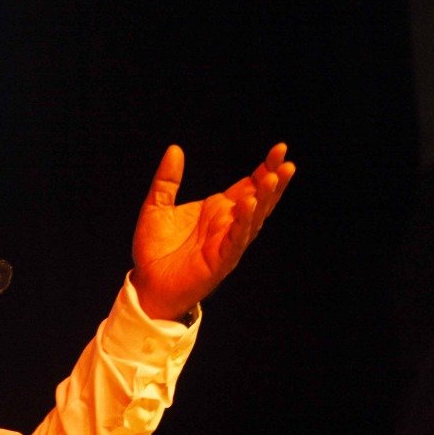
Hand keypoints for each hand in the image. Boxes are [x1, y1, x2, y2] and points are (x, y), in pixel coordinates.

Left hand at [130, 143, 294, 320]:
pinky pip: (236, 240)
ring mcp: (227, 243)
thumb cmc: (155, 250)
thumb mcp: (157, 207)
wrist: (147, 285)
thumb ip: (167, 180)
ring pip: (253, 219)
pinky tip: (250, 204)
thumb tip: (175, 149)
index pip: (249, 186)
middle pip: (259, 199)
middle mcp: (228, 225)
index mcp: (218, 210)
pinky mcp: (220, 261)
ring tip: (272, 178)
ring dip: (264, 199)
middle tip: (286, 161)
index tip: (280, 150)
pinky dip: (244, 223)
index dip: (265, 169)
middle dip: (273, 181)